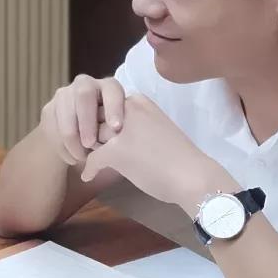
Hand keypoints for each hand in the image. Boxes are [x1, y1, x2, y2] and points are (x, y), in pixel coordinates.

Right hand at [39, 75, 124, 165]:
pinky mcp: (49, 108)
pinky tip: (72, 158)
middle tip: (90, 143)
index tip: (116, 128)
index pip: (112, 90)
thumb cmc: (110, 132)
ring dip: (73, 139)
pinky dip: (63, 146)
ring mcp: (65, 95)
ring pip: (65, 113)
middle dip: (87, 121)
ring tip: (82, 158)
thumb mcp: (118, 129)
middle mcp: (85, 84)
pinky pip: (53, 127)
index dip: (114, 107)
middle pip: (84, 95)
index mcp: (108, 86)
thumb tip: (123, 141)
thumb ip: (119, 130)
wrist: (82, 135)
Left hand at [80, 94, 233, 211]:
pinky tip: (89, 176)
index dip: (100, 120)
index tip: (97, 133)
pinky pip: (92, 158)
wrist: (193, 176)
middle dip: (90, 133)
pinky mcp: (116, 150)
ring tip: (84, 159)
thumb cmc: (178, 156)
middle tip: (85, 148)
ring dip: (87, 149)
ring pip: (90, 136)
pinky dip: (89, 169)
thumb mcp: (154, 127)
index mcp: (138, 101)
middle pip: (95, 117)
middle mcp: (127, 109)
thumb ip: (134, 124)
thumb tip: (111, 133)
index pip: (106, 104)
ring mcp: (121, 129)